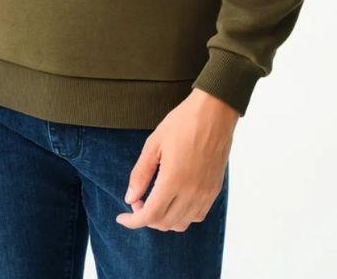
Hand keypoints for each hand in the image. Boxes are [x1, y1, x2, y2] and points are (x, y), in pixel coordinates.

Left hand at [116, 88, 238, 231]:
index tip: (122, 216)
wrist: (215, 112)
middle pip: (164, 223)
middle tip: (137, 200)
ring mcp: (205, 193)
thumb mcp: (154, 144)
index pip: (150, 215)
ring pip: (182, 223)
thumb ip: (141, 174)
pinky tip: (174, 199)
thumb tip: (129, 198)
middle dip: (146, 217)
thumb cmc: (182, 122)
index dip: (133, 221)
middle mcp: (191, 192)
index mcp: (173, 180)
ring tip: (155, 200)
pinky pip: (197, 215)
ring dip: (164, 219)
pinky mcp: (214, 189)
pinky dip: (182, 215)